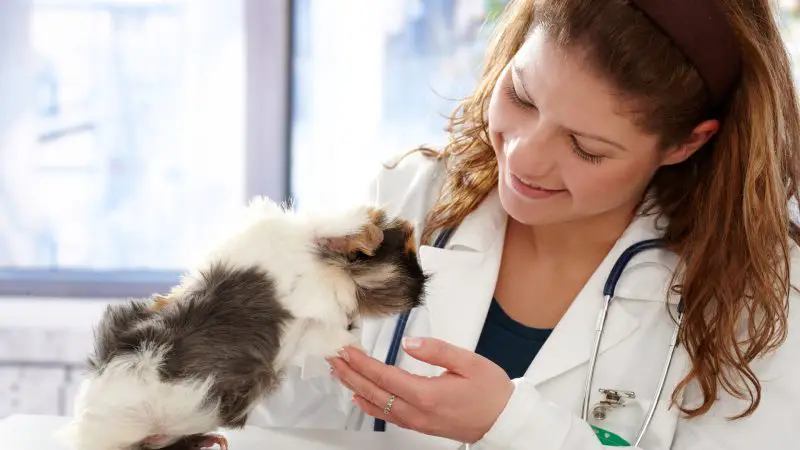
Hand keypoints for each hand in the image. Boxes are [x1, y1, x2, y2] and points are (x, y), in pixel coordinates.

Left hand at [328, 337, 513, 443]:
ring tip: (339, 372)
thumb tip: (410, 342)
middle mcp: (417, 411)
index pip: (383, 376)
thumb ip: (437, 351)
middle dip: (350, 373)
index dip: (361, 363)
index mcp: (427, 394)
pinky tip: (360, 397)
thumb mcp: (468, 362)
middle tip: (332, 357)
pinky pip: (388, 416)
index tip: (346, 350)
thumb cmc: (491, 391)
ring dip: (355, 387)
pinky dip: (369, 405)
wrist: (504, 420)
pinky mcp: (421, 425)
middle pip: (373, 392)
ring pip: (377, 405)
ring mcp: (417, 422)